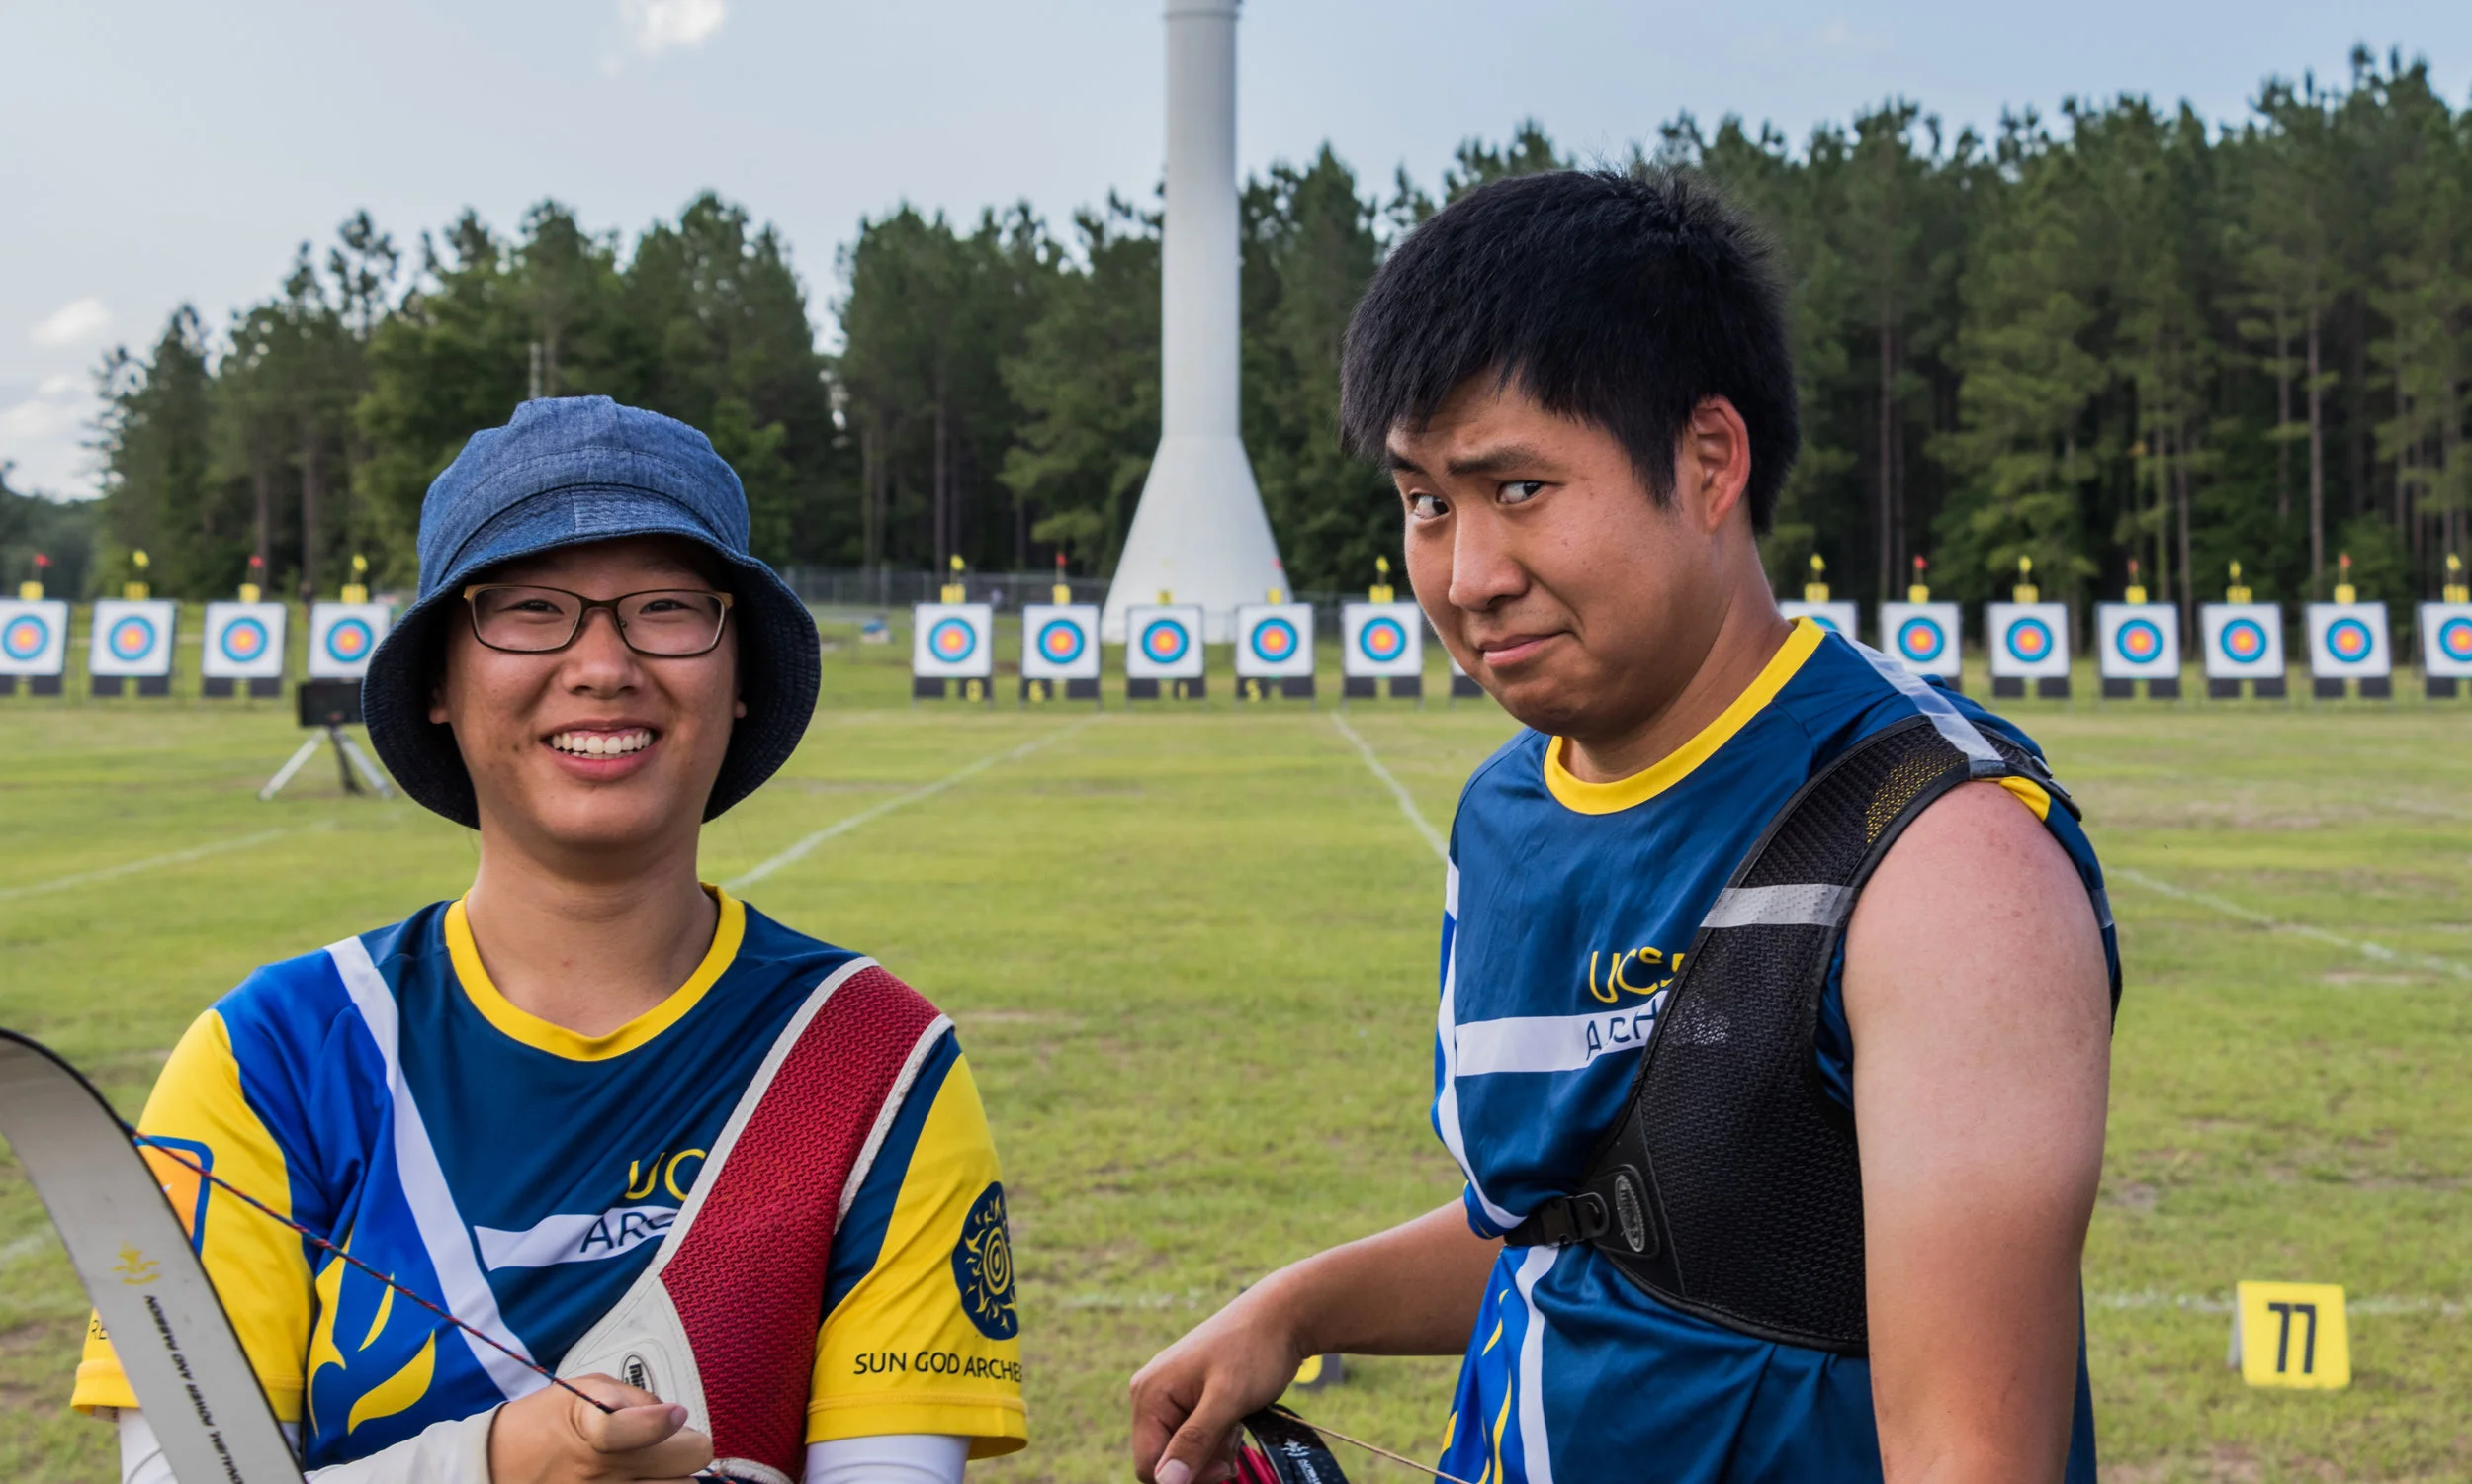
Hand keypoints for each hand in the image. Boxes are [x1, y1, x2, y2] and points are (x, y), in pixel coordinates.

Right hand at [487, 1374, 714, 1483]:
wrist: (496, 1466)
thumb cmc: (541, 1424)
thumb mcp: (583, 1389)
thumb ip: (632, 1396)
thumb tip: (669, 1413)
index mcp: (596, 1434)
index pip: (652, 1427)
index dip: (668, 1418)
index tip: (673, 1414)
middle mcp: (604, 1475)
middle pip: (690, 1464)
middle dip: (684, 1447)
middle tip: (666, 1443)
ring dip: (673, 1477)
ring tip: (653, 1467)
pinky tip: (639, 1480)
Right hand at [1129, 1287, 1309, 1483]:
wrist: (1282, 1317)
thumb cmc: (1255, 1350)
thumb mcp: (1227, 1399)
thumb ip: (1195, 1441)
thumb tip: (1167, 1482)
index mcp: (1150, 1394)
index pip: (1150, 1465)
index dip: (1185, 1478)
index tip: (1224, 1468)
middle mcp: (1151, 1394)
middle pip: (1166, 1459)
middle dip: (1202, 1463)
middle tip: (1234, 1446)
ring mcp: (1170, 1394)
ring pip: (1183, 1450)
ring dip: (1213, 1452)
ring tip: (1238, 1427)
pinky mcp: (1189, 1396)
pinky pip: (1194, 1435)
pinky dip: (1217, 1438)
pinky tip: (1236, 1421)